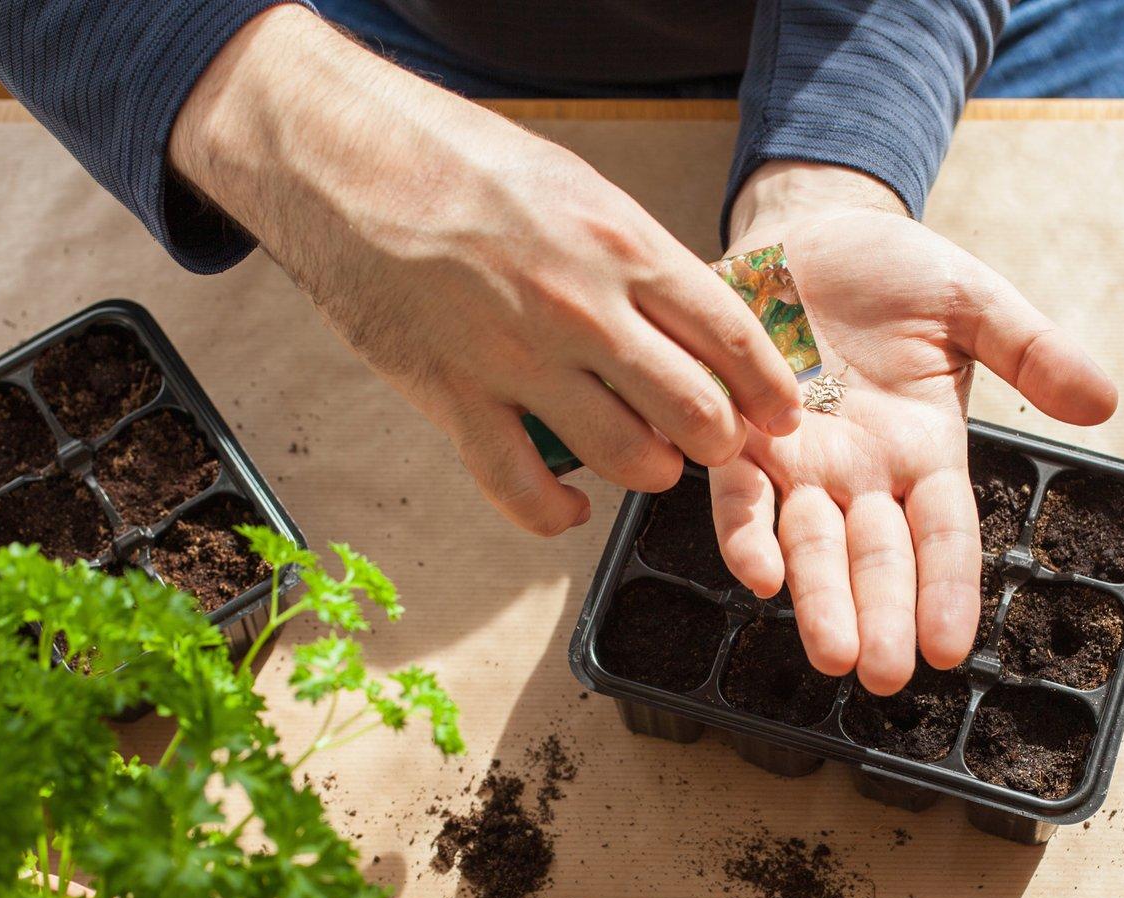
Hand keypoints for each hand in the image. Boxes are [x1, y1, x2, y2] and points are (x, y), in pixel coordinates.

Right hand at [170, 6, 802, 535]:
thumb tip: (692, 317)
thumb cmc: (458, 163)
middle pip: (693, 411)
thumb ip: (635, 258)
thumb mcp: (575, 188)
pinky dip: (556, 513)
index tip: (781, 415)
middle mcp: (581, 308)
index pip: (731, 336)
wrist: (342, 159)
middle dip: (718, 442)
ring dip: (650, 471)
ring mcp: (517, 359)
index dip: (769, 390)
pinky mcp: (454, 398)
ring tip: (647, 460)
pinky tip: (570, 505)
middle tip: (714, 444)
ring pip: (625, 458)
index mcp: (621, 244)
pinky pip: (522, 491)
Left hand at [717, 164, 1117, 693]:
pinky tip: (757, 573)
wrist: (808, 227)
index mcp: (924, 452)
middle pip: (876, 558)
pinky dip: (746, 533)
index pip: (942, 536)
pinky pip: (741, 495)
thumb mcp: (974, 304)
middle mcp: (861, 473)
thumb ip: (1033, 351)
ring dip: (818, 600)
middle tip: (883, 675)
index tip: (950, 646)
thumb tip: (1105, 400)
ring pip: (811, 544)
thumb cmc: (893, 272)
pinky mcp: (740, 435)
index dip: (946, 589)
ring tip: (832, 653)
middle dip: (880, 617)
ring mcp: (799, 461)